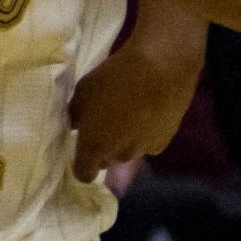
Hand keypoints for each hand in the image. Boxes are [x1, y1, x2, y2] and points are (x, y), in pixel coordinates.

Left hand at [67, 27, 199, 176]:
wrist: (160, 65)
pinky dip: (145, 134)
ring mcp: (143, 150)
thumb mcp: (83, 90)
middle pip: (107, 161)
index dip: (82, 164)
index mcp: (94, 146)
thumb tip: (76, 125)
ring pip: (128, 151)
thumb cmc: (114, 76)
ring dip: (125, 140)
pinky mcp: (164, 141)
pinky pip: (148, 143)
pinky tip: (148, 113)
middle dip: (103, 148)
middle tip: (104, 122)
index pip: (84, 174)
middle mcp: (119, 155)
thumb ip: (76, 114)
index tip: (82, 148)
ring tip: (129, 112)